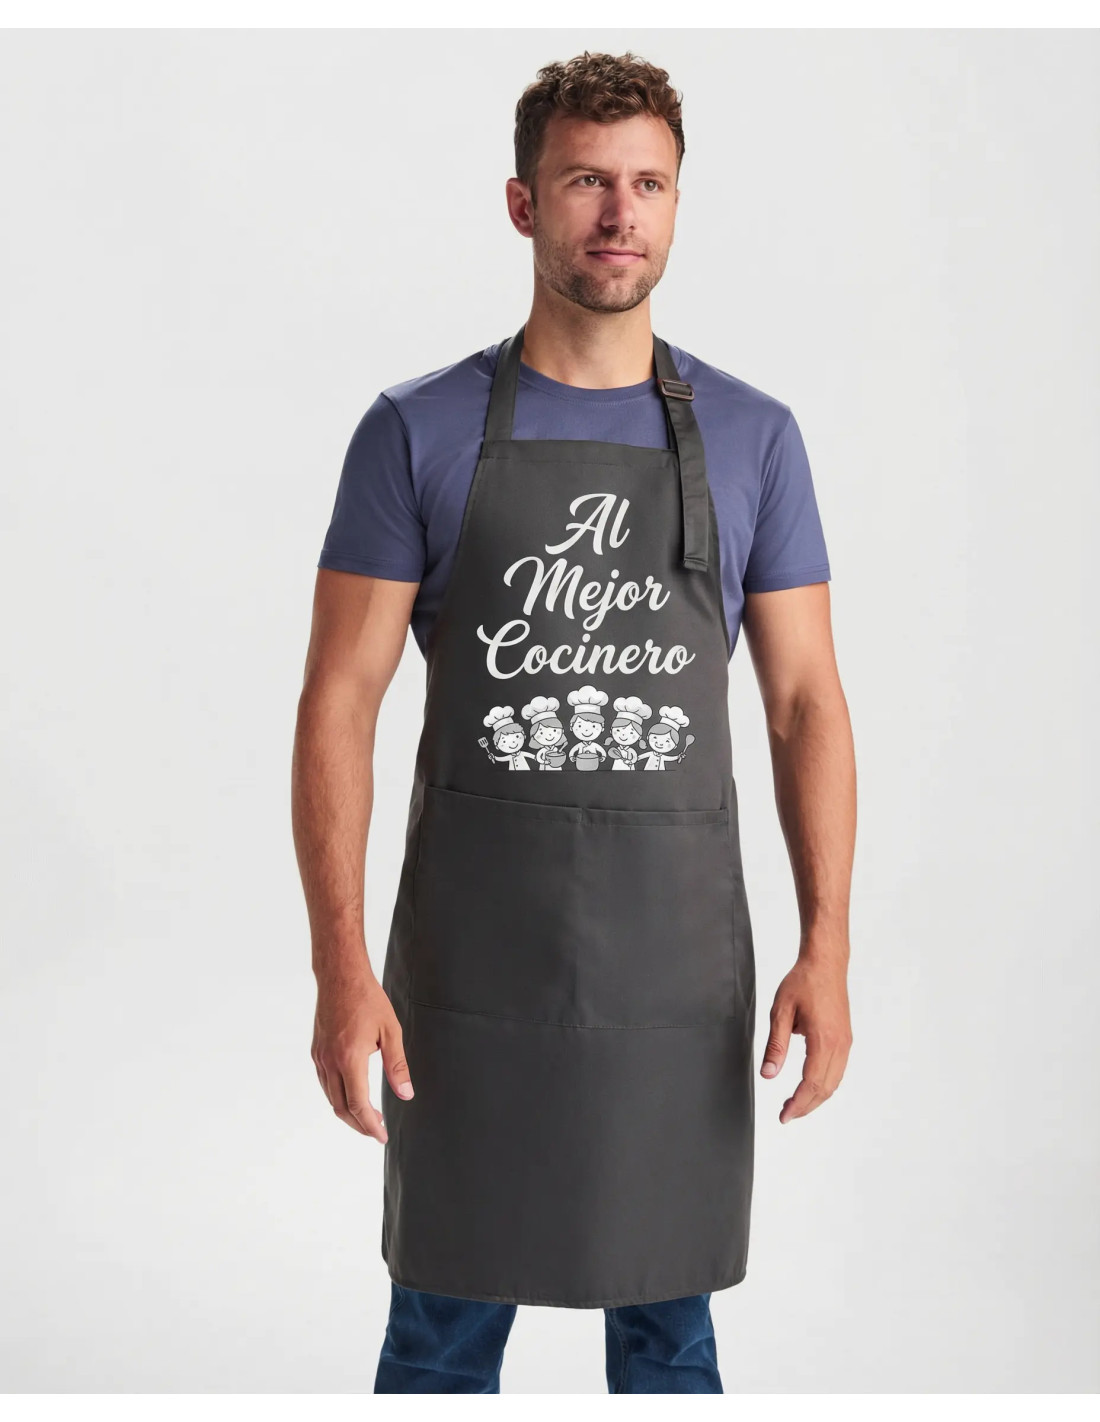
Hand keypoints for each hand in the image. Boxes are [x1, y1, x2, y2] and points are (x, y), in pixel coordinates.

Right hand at [311, 967, 412, 1142]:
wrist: (340, 976)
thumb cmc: (368, 999)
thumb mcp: (391, 1031)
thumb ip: (397, 1065)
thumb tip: (406, 1094)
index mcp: (350, 1058)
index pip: (358, 1104)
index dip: (370, 1125)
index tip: (381, 1135)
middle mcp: (330, 1061)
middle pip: (341, 1108)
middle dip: (359, 1125)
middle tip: (376, 1131)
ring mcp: (320, 1057)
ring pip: (331, 1097)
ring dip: (347, 1112)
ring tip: (367, 1116)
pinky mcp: (316, 1051)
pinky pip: (325, 1083)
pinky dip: (338, 1096)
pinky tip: (351, 1094)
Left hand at [761, 953, 851, 1123]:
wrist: (825, 963)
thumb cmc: (803, 982)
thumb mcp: (781, 1011)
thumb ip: (776, 1045)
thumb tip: (768, 1074)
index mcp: (824, 1040)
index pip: (811, 1083)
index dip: (798, 1104)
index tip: (784, 1116)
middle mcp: (840, 1045)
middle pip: (825, 1088)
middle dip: (806, 1106)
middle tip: (786, 1115)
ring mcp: (845, 1042)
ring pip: (834, 1082)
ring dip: (816, 1097)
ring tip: (795, 1104)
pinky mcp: (845, 1038)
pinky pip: (837, 1070)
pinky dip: (824, 1084)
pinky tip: (809, 1085)